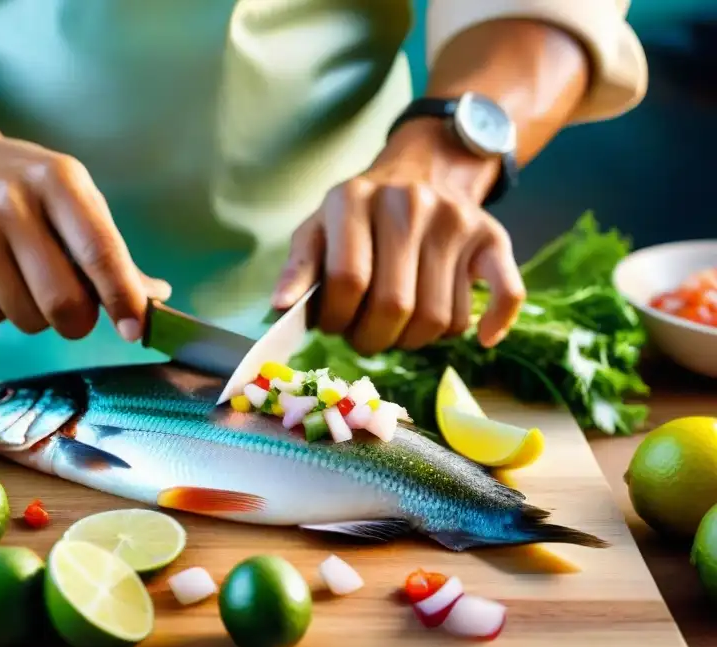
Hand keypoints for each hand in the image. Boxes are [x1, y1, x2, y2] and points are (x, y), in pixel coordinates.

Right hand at [0, 138, 170, 339]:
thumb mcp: (70, 193)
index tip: (136, 330)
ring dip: (32, 312)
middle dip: (77, 320)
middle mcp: (7, 207)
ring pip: (24, 320)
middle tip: (72, 309)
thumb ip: (109, 247)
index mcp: (56, 182)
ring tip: (16, 272)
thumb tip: (153, 299)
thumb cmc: (21, 184)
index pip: (99, 252)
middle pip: (62, 304)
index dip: (123, 298)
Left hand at [271, 119, 525, 354]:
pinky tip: (482, 337)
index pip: (347, 281)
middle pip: (394, 306)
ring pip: (438, 317)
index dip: (336, 319)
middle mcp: (409, 203)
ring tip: (397, 326)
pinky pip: (504, 292)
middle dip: (372, 338)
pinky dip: (492, 324)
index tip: (332, 325)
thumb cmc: (358, 216)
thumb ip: (299, 269)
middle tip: (364, 335)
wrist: (425, 168)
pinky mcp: (492, 237)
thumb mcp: (318, 229)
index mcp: (354, 199)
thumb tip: (280, 308)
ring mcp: (455, 220)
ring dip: (414, 340)